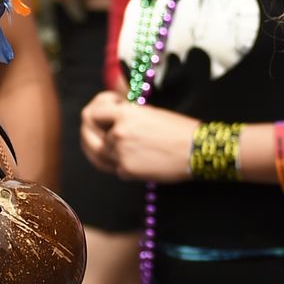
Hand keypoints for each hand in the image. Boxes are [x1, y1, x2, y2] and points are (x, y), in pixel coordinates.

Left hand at [80, 90, 197, 181]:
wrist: (196, 151)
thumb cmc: (178, 129)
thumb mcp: (148, 112)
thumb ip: (124, 114)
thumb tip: (108, 116)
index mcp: (124, 113)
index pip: (92, 113)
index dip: (95, 111)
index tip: (105, 111)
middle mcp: (118, 133)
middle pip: (88, 134)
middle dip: (90, 132)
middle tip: (99, 131)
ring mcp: (120, 154)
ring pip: (99, 153)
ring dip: (106, 149)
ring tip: (122, 145)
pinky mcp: (127, 172)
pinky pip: (115, 167)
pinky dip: (122, 164)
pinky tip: (138, 158)